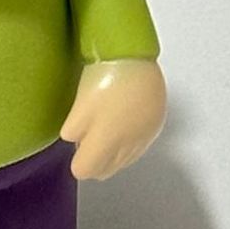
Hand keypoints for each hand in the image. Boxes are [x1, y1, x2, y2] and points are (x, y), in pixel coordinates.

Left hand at [59, 58, 166, 180]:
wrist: (136, 57)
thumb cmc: (102, 80)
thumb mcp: (79, 105)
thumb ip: (73, 130)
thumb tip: (73, 141)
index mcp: (106, 143)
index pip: (85, 171)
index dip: (77, 162)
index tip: (76, 149)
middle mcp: (127, 147)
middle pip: (106, 170)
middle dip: (95, 161)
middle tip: (87, 141)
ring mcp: (144, 137)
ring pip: (124, 162)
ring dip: (111, 154)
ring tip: (105, 130)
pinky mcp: (156, 125)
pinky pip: (139, 147)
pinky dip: (128, 144)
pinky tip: (123, 126)